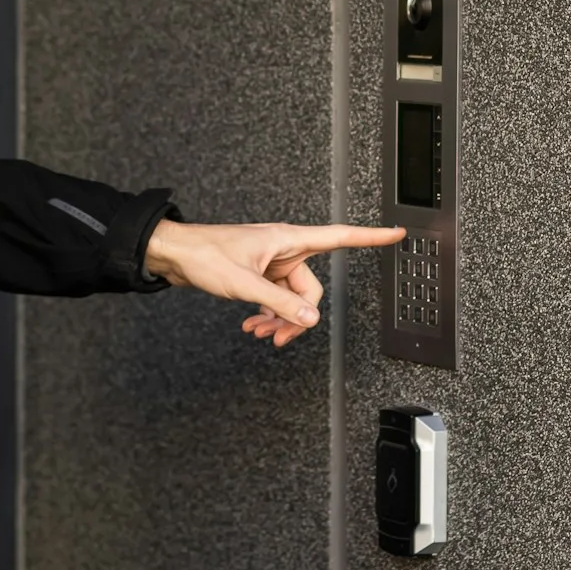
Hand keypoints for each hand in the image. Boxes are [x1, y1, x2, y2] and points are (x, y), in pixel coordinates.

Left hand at [144, 220, 405, 348]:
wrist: (173, 255)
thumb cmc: (203, 255)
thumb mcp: (244, 283)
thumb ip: (279, 303)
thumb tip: (310, 320)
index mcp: (287, 240)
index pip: (340, 236)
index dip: (371, 237)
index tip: (397, 233)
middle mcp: (284, 249)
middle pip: (311, 289)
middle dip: (297, 316)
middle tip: (276, 336)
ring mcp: (272, 262)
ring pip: (292, 299)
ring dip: (279, 319)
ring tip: (258, 332)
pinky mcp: (259, 273)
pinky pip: (276, 299)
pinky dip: (268, 314)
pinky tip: (253, 325)